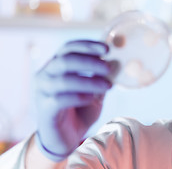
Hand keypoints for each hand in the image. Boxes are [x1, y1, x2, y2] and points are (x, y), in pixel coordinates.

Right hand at [34, 40, 117, 160]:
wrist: (66, 138)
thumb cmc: (80, 110)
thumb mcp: (94, 90)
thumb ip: (100, 77)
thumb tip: (116, 62)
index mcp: (56, 65)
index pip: (68, 48)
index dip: (87, 45)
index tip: (107, 49)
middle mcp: (45, 75)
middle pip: (65, 60)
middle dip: (89, 61)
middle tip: (108, 67)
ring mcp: (42, 92)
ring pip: (64, 80)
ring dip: (89, 81)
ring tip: (108, 85)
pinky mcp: (45, 110)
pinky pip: (60, 99)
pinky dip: (79, 96)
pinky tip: (92, 99)